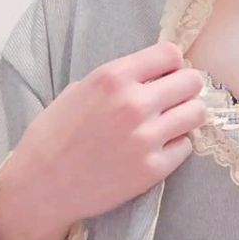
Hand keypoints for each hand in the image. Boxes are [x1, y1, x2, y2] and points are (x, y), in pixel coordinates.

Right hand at [0, 41, 207, 233]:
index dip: (171, 64)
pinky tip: (157, 148)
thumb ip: (118, 80)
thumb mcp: (80, 90)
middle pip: (192, 81)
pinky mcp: (153, 168)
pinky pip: (186, 146)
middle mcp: (133, 104)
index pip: (170, 53)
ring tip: (170, 123)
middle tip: (174, 99)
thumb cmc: (54, 136)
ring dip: (186, 115)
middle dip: (186, 87)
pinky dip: (175, 146)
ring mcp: (146, 138)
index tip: (167, 74)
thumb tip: (153, 74)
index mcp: (113, 78)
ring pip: (197, 112)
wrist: (42, 186)